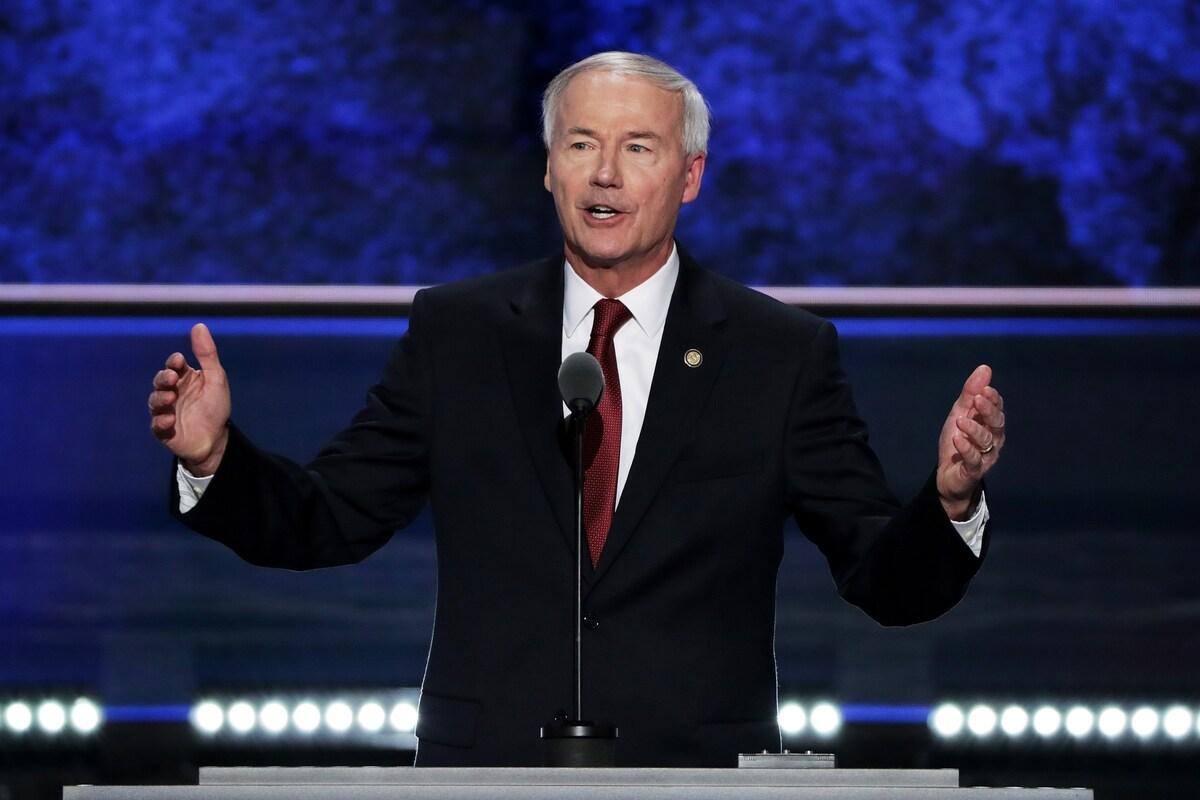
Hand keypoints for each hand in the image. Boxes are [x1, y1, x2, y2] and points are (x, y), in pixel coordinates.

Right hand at [148, 323, 231, 475]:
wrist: (216, 439)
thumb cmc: (215, 406)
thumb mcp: (216, 378)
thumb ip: (207, 354)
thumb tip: (199, 325)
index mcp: (184, 378)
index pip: (174, 365)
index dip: (174, 362)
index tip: (179, 361)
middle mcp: (172, 392)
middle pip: (160, 381)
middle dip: (164, 378)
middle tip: (172, 379)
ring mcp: (165, 411)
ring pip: (155, 402)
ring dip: (161, 398)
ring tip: (171, 398)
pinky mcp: (163, 430)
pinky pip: (157, 425)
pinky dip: (161, 422)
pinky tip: (170, 419)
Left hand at [936, 364, 1005, 519]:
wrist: (948, 475)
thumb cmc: (958, 442)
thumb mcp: (960, 413)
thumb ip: (971, 393)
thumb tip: (985, 368)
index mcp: (991, 425)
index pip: (997, 409)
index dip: (993, 399)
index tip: (984, 389)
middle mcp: (993, 440)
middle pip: (997, 424)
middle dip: (989, 411)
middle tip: (978, 400)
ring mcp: (986, 456)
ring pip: (986, 441)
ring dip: (974, 429)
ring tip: (960, 421)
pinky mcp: (974, 470)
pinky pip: (974, 459)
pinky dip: (966, 448)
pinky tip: (957, 439)